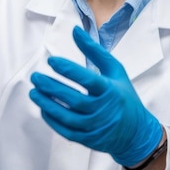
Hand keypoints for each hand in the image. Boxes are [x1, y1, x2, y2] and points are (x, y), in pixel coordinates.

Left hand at [30, 26, 162, 167]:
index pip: (87, 79)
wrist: (136, 133)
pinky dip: (52, 119)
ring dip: (47, 104)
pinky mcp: (87, 139)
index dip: (68, 70)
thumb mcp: (115, 70)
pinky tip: (43, 107)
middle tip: (35, 77)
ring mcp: (95, 126)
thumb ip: (94, 51)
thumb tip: (75, 31)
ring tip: (33, 92)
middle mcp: (102, 110)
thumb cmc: (124, 96)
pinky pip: (65, 130)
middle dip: (51, 87)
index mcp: (110, 90)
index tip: (51, 61)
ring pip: (66, 116)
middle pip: (73, 98)